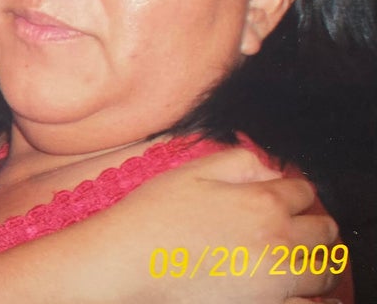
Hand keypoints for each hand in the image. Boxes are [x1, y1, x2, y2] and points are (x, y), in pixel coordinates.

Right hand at [103, 147, 340, 302]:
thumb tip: (268, 170)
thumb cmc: (153, 217)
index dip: (296, 191)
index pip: (305, 191)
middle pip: (324, 232)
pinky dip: (314, 300)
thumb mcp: (192, 172)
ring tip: (302, 262)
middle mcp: (278, 241)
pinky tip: (305, 296)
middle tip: (300, 228)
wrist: (128, 264)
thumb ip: (238, 162)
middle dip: (315, 225)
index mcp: (262, 201)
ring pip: (324, 273)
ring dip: (318, 263)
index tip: (286, 197)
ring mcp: (276, 280)